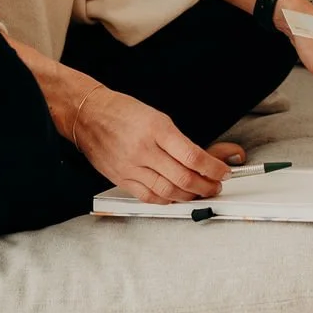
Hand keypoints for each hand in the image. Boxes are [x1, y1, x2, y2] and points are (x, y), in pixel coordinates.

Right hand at [68, 85, 231, 204]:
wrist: (89, 115)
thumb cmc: (124, 112)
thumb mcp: (158, 117)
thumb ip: (183, 140)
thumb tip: (210, 155)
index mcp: (157, 129)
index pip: (193, 156)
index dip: (213, 168)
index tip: (223, 171)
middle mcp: (144, 150)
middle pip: (183, 178)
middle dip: (207, 186)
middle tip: (217, 185)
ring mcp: (131, 167)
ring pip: (168, 192)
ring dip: (190, 196)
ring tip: (201, 192)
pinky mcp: (121, 179)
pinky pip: (149, 197)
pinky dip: (167, 200)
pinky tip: (177, 197)